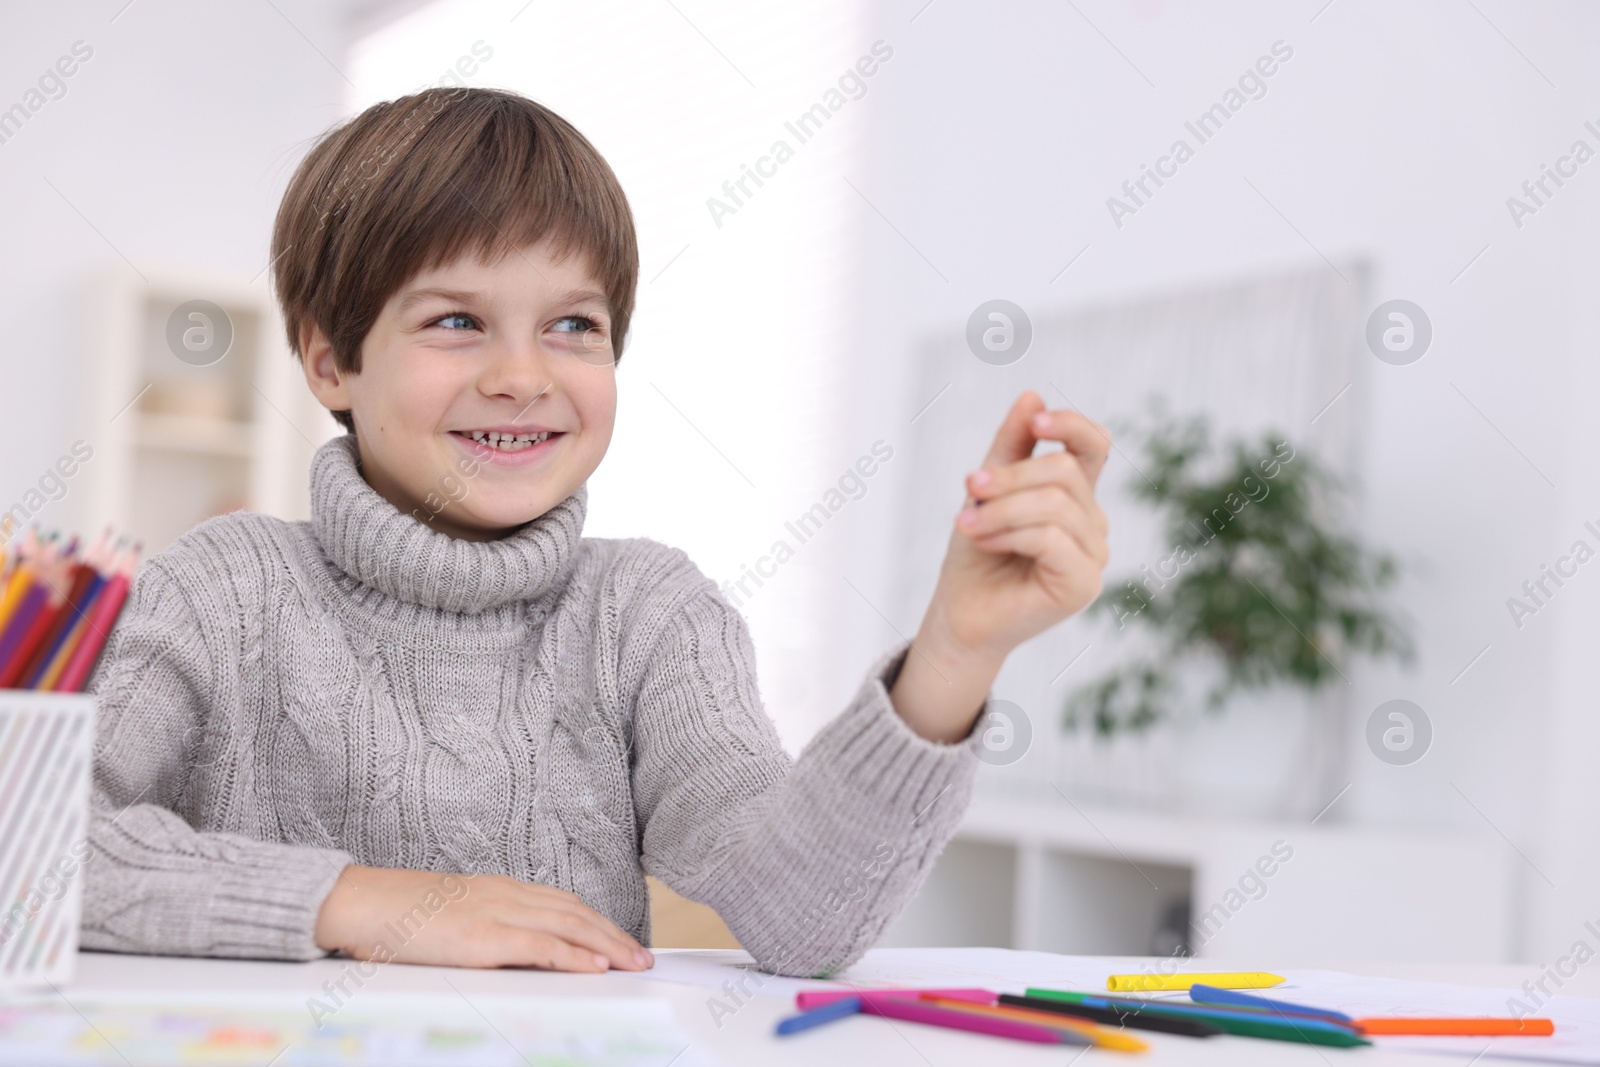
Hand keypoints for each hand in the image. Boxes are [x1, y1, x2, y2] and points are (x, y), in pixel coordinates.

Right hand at [313, 865, 654, 971]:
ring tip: (633, 964)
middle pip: (575, 912)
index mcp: (498, 888)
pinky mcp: (484, 937)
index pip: (562, 902)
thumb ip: (484, 928)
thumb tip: (510, 953)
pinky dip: (574, 956)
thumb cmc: (396, 915)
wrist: (358, 903)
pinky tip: (597, 967)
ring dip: (607, 946)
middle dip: (613, 935)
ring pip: (568, 926)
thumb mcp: (450, 917)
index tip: (621, 939)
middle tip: (642, 957)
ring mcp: (496, 913)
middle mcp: (505, 894)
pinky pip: (541, 947)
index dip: (596, 921)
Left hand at [890, 391, 1109, 741]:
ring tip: (966, 523)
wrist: (961, 614)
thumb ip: (1011, 447)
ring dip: (1001, 509)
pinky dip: (1009, 533)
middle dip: (1011, 476)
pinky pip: (1050, 538)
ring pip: (1054, 505)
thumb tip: (1031, 394)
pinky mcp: (1082, 585)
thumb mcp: (988, 490)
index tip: (1037, 420)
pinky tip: (985, 541)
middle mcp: (1093, 525)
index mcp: (1076, 498)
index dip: (1072, 425)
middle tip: (969, 488)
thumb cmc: (976, 555)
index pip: (1094, 446)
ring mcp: (1094, 557)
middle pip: (1065, 472)